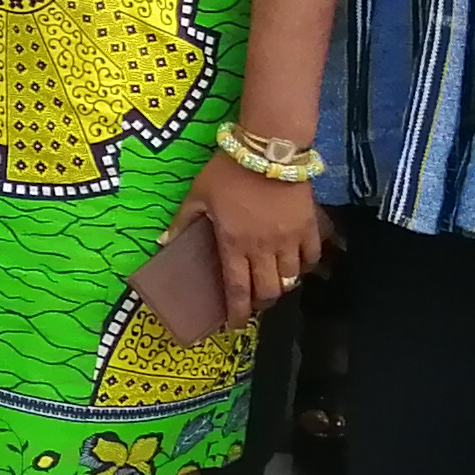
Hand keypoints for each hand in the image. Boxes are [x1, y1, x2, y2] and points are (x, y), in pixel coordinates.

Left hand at [179, 157, 326, 322]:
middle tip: (254, 301)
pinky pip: (312, 257)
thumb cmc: (229, 170)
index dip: (237, 313)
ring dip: (282, 285)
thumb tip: (162, 243)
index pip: (236, 290)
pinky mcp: (309, 227)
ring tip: (274, 281)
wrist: (269, 147)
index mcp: (234, 244)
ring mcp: (289, 239)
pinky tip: (297, 263)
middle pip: (269, 291)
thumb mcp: (198, 194)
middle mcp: (263, 249)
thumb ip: (183, 221)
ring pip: (292, 278)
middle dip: (261, 303)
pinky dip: (306, 266)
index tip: (234, 326)